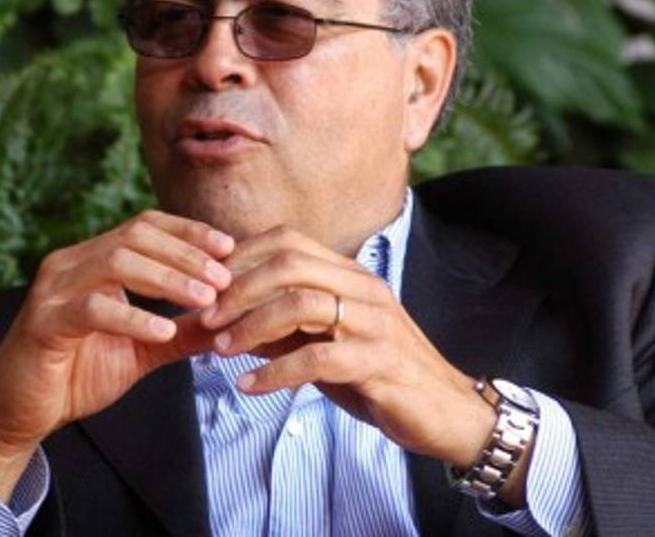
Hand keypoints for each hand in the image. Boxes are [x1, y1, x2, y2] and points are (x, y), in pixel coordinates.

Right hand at [0, 211, 233, 499]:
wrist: (21, 412)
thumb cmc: (78, 375)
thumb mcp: (142, 350)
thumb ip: (182, 334)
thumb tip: (230, 324)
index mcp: (92, 260)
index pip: (145, 225)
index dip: (188, 232)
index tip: (230, 247)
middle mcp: (70, 264)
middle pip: (135, 236)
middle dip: (186, 254)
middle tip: (224, 278)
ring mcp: (53, 289)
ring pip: (116, 263)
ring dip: (168, 278)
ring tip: (206, 299)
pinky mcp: (44, 322)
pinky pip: (93, 308)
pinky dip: (133, 316)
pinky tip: (163, 330)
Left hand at [199, 226, 497, 469]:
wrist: (447, 413)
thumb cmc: (381, 377)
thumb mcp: (326, 346)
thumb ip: (285, 329)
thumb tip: (230, 323)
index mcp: (351, 275)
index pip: (288, 242)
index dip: (240, 259)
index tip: (206, 288)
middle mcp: (364, 288)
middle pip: (290, 263)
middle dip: (238, 289)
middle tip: (206, 319)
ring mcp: (374, 323)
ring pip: (302, 303)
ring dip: (252, 326)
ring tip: (221, 350)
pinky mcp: (380, 362)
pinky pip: (319, 357)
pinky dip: (276, 371)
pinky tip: (250, 386)